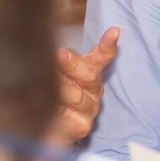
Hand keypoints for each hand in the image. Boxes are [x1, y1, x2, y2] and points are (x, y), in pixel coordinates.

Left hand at [53, 27, 119, 143]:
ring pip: (78, 97)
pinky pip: (70, 118)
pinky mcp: (81, 127)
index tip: (114, 31)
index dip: (108, 45)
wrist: (46, 129)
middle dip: (74, 64)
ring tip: (45, 85)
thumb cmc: (52, 96)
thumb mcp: (53, 74)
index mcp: (88, 74)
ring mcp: (90, 110)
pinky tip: (48, 109)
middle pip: (91, 75)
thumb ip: (57, 62)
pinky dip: (58, 112)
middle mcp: (93, 91)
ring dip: (61, 90)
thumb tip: (50, 50)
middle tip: (60, 55)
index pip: (102, 57)